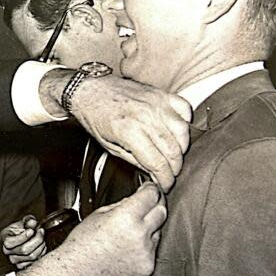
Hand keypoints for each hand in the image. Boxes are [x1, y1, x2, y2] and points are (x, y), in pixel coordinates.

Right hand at [0, 215, 46, 268]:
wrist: (23, 236)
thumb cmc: (22, 229)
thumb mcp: (25, 221)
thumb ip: (28, 220)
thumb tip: (32, 222)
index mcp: (5, 239)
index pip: (10, 243)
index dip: (23, 237)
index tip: (31, 230)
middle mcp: (7, 251)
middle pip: (24, 250)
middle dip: (36, 240)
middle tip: (41, 231)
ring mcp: (14, 259)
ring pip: (31, 256)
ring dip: (40, 246)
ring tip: (42, 238)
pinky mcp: (22, 265)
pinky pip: (34, 261)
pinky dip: (41, 253)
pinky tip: (41, 246)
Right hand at [18, 183, 166, 275]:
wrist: (76, 272)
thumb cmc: (81, 245)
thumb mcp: (98, 215)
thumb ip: (121, 205)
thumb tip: (135, 200)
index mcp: (126, 217)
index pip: (152, 195)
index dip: (151, 189)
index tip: (150, 189)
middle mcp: (139, 234)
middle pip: (162, 211)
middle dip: (155, 205)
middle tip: (145, 206)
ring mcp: (145, 252)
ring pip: (158, 232)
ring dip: (149, 228)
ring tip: (128, 233)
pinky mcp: (147, 267)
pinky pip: (153, 251)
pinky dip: (144, 247)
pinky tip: (128, 248)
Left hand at [40, 70, 190, 190]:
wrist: (89, 90)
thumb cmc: (94, 115)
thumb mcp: (108, 145)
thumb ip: (133, 160)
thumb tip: (152, 173)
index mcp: (129, 131)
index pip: (158, 163)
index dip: (165, 179)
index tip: (165, 185)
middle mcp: (145, 116)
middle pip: (173, 150)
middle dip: (175, 168)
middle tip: (171, 174)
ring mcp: (155, 103)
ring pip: (182, 131)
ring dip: (182, 148)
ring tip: (174, 156)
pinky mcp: (160, 94)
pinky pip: (184, 109)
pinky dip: (186, 122)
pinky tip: (178, 131)